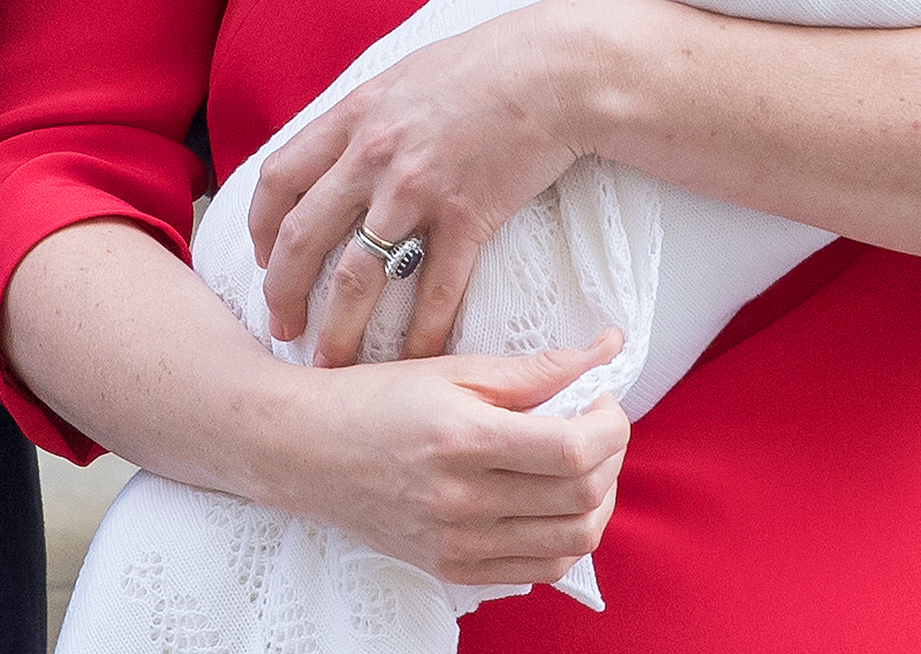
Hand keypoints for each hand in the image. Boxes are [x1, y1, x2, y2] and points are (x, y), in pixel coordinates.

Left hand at [250, 0, 600, 364]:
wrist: (557, 69)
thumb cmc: (489, 64)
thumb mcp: (409, 75)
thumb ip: (371, 113)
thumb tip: (345, 142)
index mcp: (356, 116)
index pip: (279, 178)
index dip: (260, 226)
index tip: (264, 258)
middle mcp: (374, 155)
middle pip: (301, 235)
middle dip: (282, 291)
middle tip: (281, 328)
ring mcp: (418, 189)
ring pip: (356, 275)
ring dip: (337, 328)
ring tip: (329, 365)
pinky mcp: (467, 216)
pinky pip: (434, 290)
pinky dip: (421, 335)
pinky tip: (414, 363)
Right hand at [272, 330, 629, 585]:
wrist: (309, 450)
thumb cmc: (379, 398)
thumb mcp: (455, 368)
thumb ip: (536, 367)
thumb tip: (606, 349)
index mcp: (465, 441)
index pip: (571, 450)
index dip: (610, 424)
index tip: (604, 398)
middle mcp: (463, 503)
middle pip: (580, 497)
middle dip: (612, 456)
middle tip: (599, 424)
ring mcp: (458, 545)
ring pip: (570, 543)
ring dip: (597, 501)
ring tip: (585, 463)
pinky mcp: (452, 569)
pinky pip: (536, 571)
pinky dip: (563, 539)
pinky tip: (555, 502)